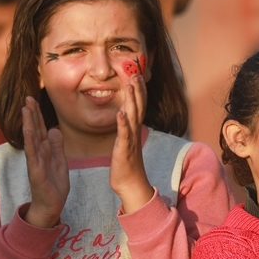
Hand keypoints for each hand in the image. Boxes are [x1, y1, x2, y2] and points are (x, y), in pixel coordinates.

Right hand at [22, 97, 68, 227]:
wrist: (52, 205)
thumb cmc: (54, 184)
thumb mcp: (60, 161)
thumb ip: (57, 146)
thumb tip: (54, 129)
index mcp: (44, 150)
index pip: (40, 129)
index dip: (37, 115)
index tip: (34, 100)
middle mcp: (37, 153)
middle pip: (34, 130)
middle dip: (31, 114)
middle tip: (27, 97)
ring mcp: (35, 161)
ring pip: (31, 139)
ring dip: (28, 124)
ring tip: (25, 109)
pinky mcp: (36, 171)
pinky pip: (32, 155)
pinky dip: (30, 143)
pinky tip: (29, 132)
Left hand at [109, 74, 152, 213]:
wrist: (131, 186)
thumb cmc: (126, 166)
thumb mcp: (127, 143)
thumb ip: (127, 129)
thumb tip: (125, 116)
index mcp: (134, 130)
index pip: (139, 106)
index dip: (138, 91)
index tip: (136, 74)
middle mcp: (134, 133)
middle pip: (138, 107)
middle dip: (137, 90)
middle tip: (136, 73)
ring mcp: (130, 141)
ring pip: (133, 117)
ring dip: (132, 101)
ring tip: (130, 85)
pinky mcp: (124, 151)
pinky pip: (124, 135)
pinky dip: (122, 124)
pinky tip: (120, 113)